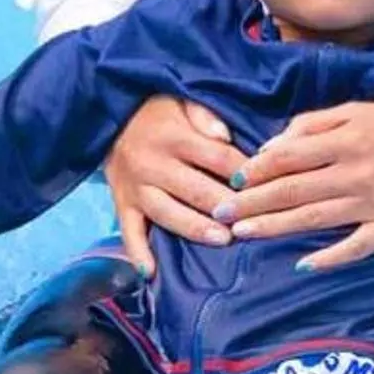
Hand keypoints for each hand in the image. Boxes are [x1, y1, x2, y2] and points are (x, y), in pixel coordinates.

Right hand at [105, 94, 248, 274]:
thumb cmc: (156, 111)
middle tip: (252, 220)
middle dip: (225, 206)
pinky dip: (137, 253)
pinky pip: (128, 231)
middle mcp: (153, 164)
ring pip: (167, 213)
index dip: (242, 173)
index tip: (266, 186)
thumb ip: (204, 115)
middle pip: (195, 189)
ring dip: (195, 228)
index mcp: (173, 136)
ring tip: (223, 240)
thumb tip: (225, 136)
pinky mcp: (121, 204)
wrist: (108, 117)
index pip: (216, 157)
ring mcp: (135, 187)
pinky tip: (150, 273)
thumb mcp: (180, 99)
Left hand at [224, 99, 373, 271]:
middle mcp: (356, 171)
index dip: (257, 170)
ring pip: (315, 218)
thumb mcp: (356, 109)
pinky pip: (357, 246)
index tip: (233, 180)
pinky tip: (304, 265)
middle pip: (294, 190)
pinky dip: (331, 257)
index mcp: (345, 138)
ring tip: (244, 233)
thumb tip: (273, 147)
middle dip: (253, 203)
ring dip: (276, 227)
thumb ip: (313, 125)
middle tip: (221, 214)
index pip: (289, 157)